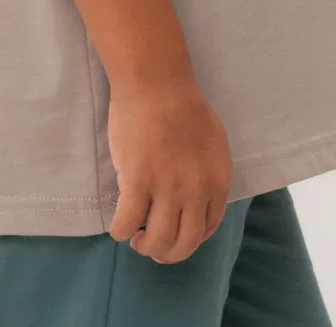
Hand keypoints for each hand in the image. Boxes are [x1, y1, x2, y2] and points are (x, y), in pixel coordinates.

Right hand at [107, 78, 232, 263]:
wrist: (156, 82)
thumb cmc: (182, 105)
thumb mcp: (213, 143)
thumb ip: (208, 174)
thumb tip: (196, 199)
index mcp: (218, 180)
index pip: (208, 229)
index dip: (189, 240)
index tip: (175, 237)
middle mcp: (196, 191)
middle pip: (184, 243)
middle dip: (167, 253)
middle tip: (152, 247)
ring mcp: (166, 187)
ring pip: (156, 240)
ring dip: (144, 247)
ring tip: (136, 238)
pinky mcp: (137, 181)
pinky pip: (126, 223)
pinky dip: (119, 231)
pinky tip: (117, 226)